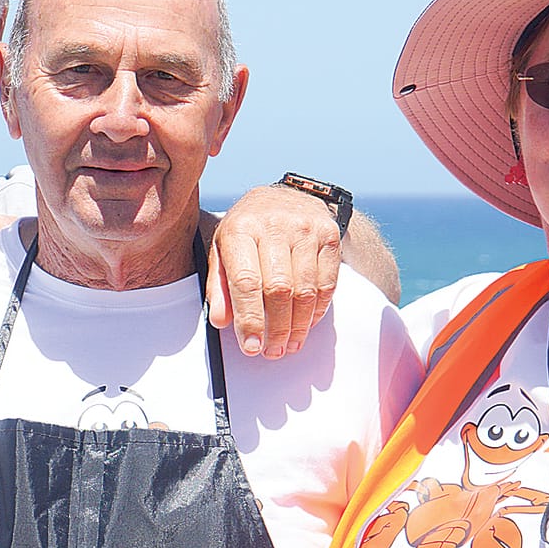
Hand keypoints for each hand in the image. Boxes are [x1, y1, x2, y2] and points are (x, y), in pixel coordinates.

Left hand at [205, 184, 340, 358]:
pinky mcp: (329, 234)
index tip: (251, 346)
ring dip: (298, 325)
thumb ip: (219, 286)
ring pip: (305, 289)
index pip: (246, 281)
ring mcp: (305, 228)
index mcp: (240, 229)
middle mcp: (273, 225)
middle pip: (278, 289)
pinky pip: (326, 283)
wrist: (286, 195)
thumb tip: (221, 322)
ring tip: (289, 344)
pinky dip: (317, 310)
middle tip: (273, 351)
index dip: (250, 319)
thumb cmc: (248, 230)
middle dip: (276, 328)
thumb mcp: (222, 251)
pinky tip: (306, 324)